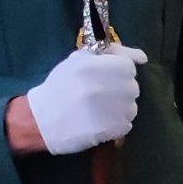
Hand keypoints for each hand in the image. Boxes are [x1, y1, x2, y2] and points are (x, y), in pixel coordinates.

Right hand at [18, 44, 147, 154]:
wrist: (40, 120)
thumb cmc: (60, 87)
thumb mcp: (78, 61)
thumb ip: (111, 53)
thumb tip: (141, 57)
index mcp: (93, 66)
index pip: (128, 67)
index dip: (120, 73)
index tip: (109, 78)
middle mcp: (102, 87)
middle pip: (132, 88)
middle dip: (120, 91)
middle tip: (103, 95)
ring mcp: (107, 110)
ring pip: (131, 108)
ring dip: (120, 109)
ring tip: (101, 110)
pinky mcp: (109, 130)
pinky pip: (126, 125)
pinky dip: (116, 125)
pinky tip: (100, 122)